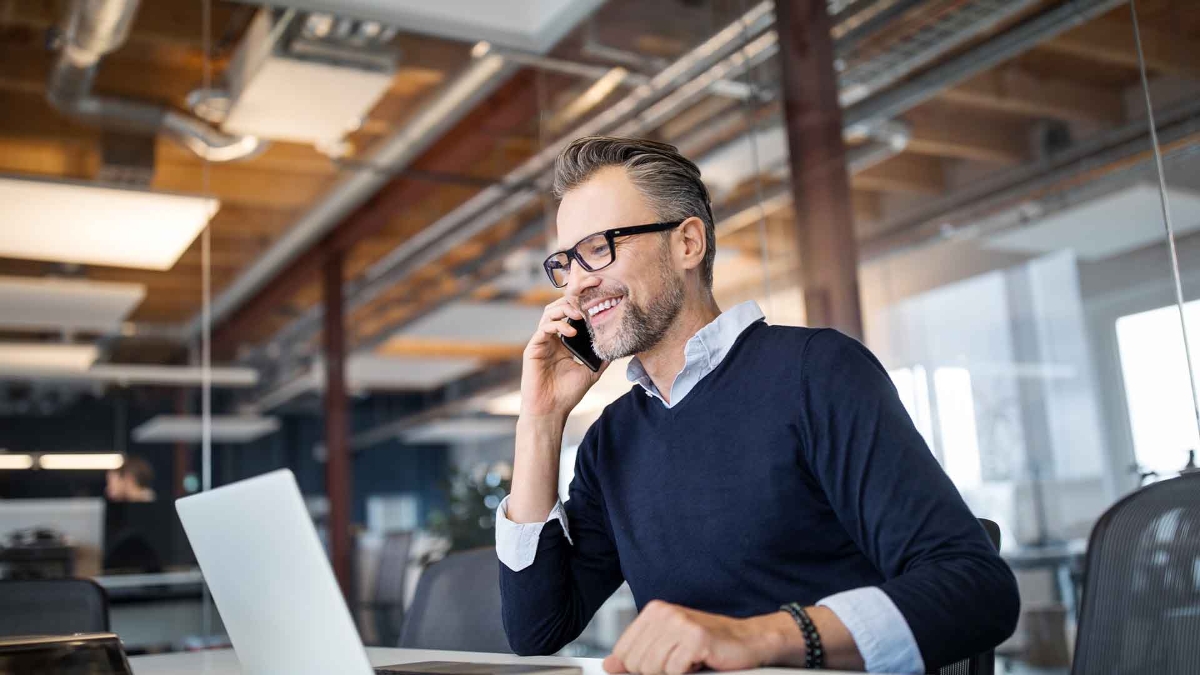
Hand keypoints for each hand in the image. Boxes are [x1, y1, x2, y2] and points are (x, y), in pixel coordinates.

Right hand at [520, 297, 607, 419]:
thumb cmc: (568, 394)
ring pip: (550, 313)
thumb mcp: (591, 372)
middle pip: (559, 307)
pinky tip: (571, 332)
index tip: (597, 298)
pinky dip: (558, 325)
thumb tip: (618, 346)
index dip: (582, 304)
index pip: (571, 314)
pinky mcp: (533, 348)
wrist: (551, 411)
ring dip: (565, 309)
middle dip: (573, 299)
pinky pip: (543, 328)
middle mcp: (551, 338)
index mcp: (563, 341)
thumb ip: (602, 358)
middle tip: (589, 299)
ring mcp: (541, 342)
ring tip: (581, 314)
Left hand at [602, 601, 801, 674]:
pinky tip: (700, 662)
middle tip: (679, 664)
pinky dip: (687, 673)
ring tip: (689, 662)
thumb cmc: (708, 645)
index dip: (637, 668)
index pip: (623, 652)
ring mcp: (679, 623)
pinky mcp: (695, 638)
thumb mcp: (667, 647)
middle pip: (636, 663)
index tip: (659, 664)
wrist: (746, 642)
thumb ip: (637, 654)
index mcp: (654, 612)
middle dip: (657, 672)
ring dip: (673, 673)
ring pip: (652, 669)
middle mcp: (664, 613)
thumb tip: (610, 664)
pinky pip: (674, 671)